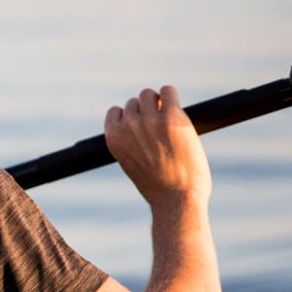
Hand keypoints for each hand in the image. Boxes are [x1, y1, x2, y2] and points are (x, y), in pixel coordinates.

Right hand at [104, 85, 210, 208]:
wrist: (177, 199)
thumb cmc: (159, 188)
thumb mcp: (132, 165)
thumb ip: (131, 143)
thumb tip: (141, 122)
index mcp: (114, 139)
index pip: (116, 112)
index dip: (130, 118)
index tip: (142, 128)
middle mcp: (129, 126)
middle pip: (135, 102)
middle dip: (147, 111)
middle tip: (161, 129)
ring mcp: (150, 120)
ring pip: (149, 94)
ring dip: (159, 102)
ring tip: (170, 120)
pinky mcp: (172, 117)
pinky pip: (168, 91)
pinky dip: (171, 96)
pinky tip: (177, 109)